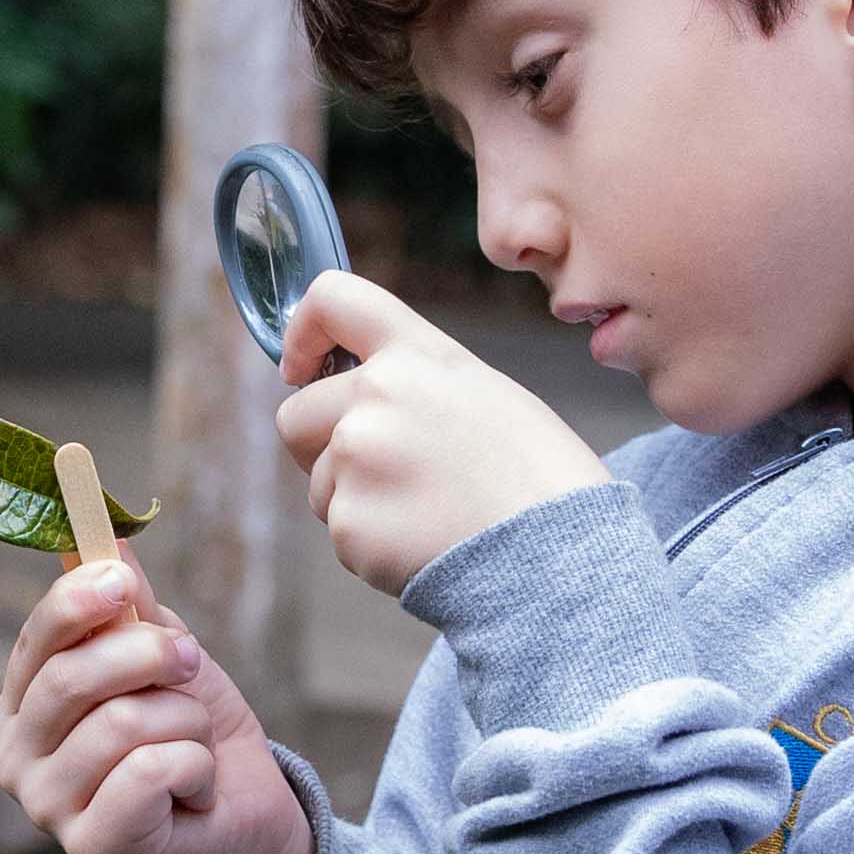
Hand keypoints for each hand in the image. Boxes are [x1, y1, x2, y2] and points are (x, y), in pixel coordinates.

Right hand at [0, 554, 312, 853]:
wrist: (244, 808)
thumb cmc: (189, 728)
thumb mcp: (163, 653)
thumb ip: (131, 605)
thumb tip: (106, 537)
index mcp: (23, 703)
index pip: (37, 641)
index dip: (79, 602)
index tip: (123, 582)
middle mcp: (16, 757)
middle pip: (73, 677)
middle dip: (151, 657)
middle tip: (192, 663)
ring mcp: (48, 808)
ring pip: (123, 723)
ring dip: (185, 722)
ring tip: (192, 743)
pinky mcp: (91, 848)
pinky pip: (152, 771)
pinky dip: (196, 767)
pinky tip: (193, 789)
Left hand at [272, 273, 611, 596]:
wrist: (558, 553)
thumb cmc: (540, 478)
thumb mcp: (486, 395)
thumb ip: (418, 384)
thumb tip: (363, 396)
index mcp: (417, 355)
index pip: (332, 300)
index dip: (302, 333)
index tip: (300, 367)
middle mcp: (376, 396)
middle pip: (295, 415)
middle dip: (319, 446)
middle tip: (380, 474)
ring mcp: (355, 459)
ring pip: (318, 482)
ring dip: (355, 501)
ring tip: (428, 514)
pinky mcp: (349, 522)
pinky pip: (340, 532)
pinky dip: (371, 546)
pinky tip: (425, 544)